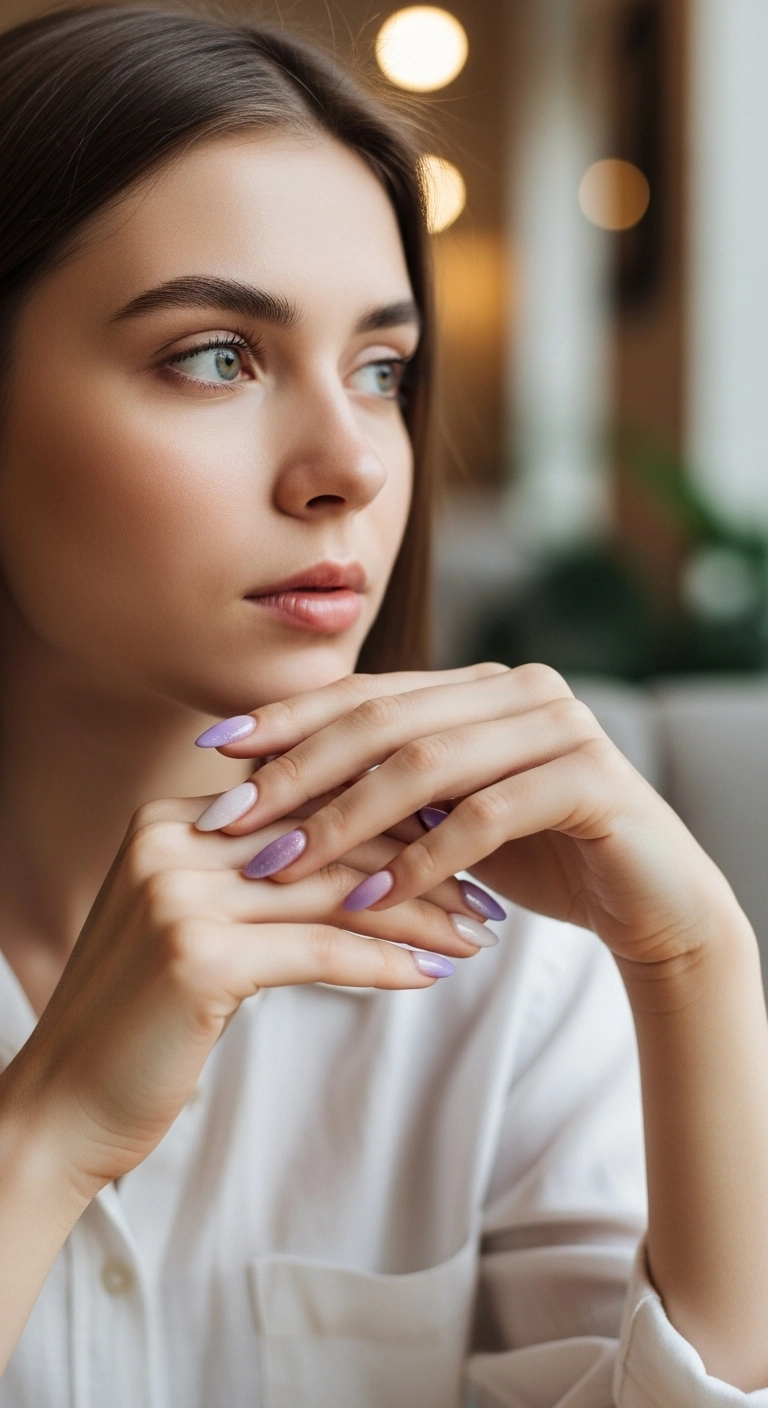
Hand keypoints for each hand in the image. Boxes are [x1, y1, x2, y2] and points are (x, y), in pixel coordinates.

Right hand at [3, 798, 485, 1199]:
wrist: (63, 1105)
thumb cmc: (145, 1020)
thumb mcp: (197, 925)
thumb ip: (257, 878)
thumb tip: (364, 858)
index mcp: (173, 818)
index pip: (308, 800)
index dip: (391, 819)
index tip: (460, 842)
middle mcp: (172, 839)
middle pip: (328, 839)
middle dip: (422, 865)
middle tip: (488, 894)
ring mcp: (178, 893)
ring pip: (333, 892)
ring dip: (420, 915)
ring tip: (479, 936)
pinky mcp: (195, 955)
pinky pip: (318, 951)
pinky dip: (384, 962)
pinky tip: (433, 974)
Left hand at [209, 663, 743, 967]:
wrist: (652, 902)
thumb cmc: (539, 858)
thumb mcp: (448, 816)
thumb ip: (386, 788)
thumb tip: (266, 786)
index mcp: (480, 685)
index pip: (367, 692)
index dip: (288, 718)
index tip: (215, 750)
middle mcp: (519, 689)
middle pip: (385, 720)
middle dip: (299, 770)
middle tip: (234, 819)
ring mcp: (561, 725)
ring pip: (429, 763)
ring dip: (347, 820)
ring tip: (285, 865)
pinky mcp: (591, 778)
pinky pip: (488, 815)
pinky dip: (422, 858)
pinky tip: (372, 897)